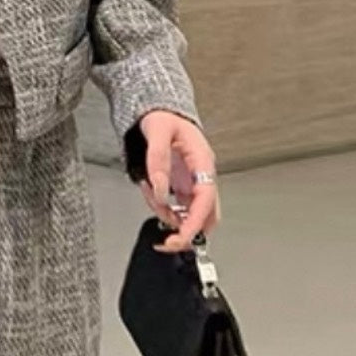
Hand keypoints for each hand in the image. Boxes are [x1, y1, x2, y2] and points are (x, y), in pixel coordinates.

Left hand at [136, 110, 220, 252]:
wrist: (160, 112)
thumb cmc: (163, 118)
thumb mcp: (158, 132)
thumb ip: (157, 162)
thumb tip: (162, 192)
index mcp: (202, 161)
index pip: (206, 199)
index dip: (195, 222)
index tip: (181, 238)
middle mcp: (201, 176)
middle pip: (206, 215)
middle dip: (187, 232)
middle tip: (165, 242)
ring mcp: (193, 183)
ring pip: (190, 215)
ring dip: (169, 217)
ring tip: (149, 191)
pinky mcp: (183, 187)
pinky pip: (176, 207)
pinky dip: (163, 209)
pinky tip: (151, 191)